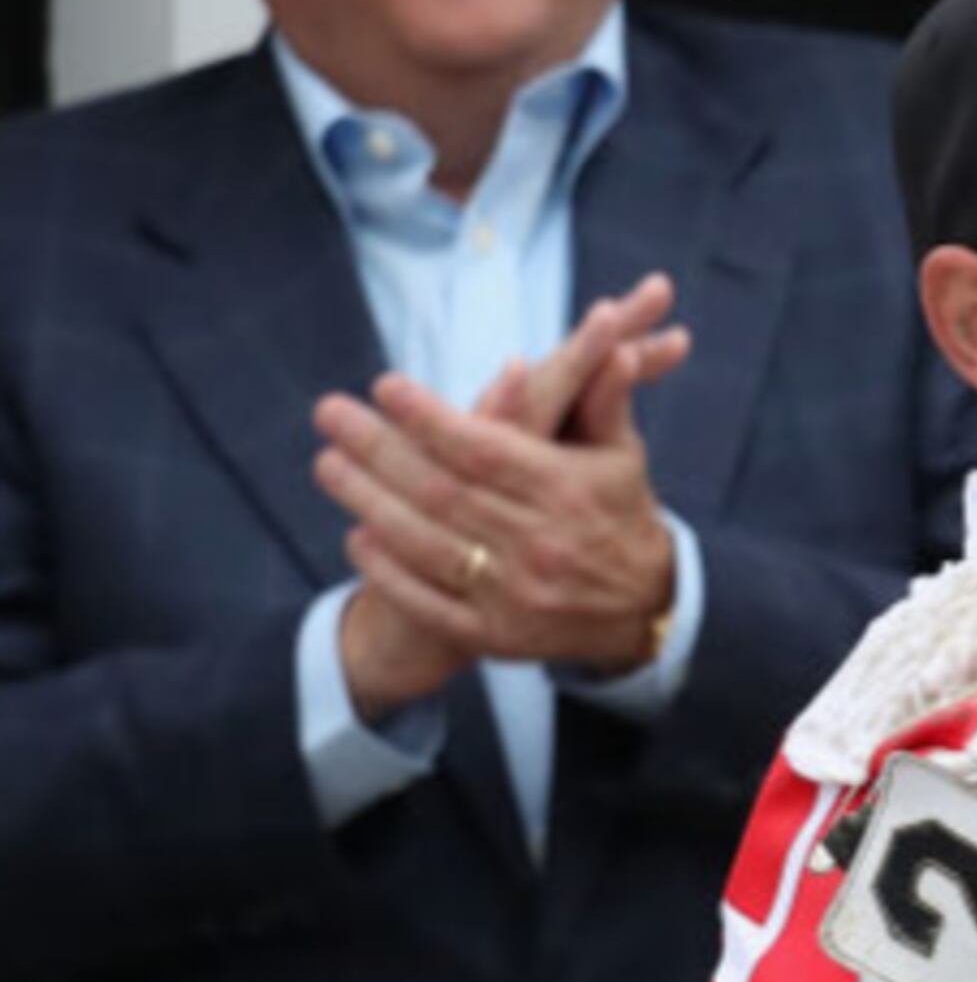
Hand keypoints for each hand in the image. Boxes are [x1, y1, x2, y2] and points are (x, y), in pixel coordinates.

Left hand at [313, 296, 691, 677]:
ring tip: (327, 464)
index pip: (486, 450)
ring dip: (370, 502)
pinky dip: (388, 572)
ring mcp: (514, 594)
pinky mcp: (495, 636)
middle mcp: (539, 542)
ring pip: (426, 544)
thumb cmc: (620, 513)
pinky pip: (428, 604)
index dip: (432, 419)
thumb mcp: (622, 455)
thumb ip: (606, 401)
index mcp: (567, 492)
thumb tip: (610, 346)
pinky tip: (357, 538)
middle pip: (442, 492)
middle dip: (379, 450)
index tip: (385, 387)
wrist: (643, 608)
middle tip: (331, 413)